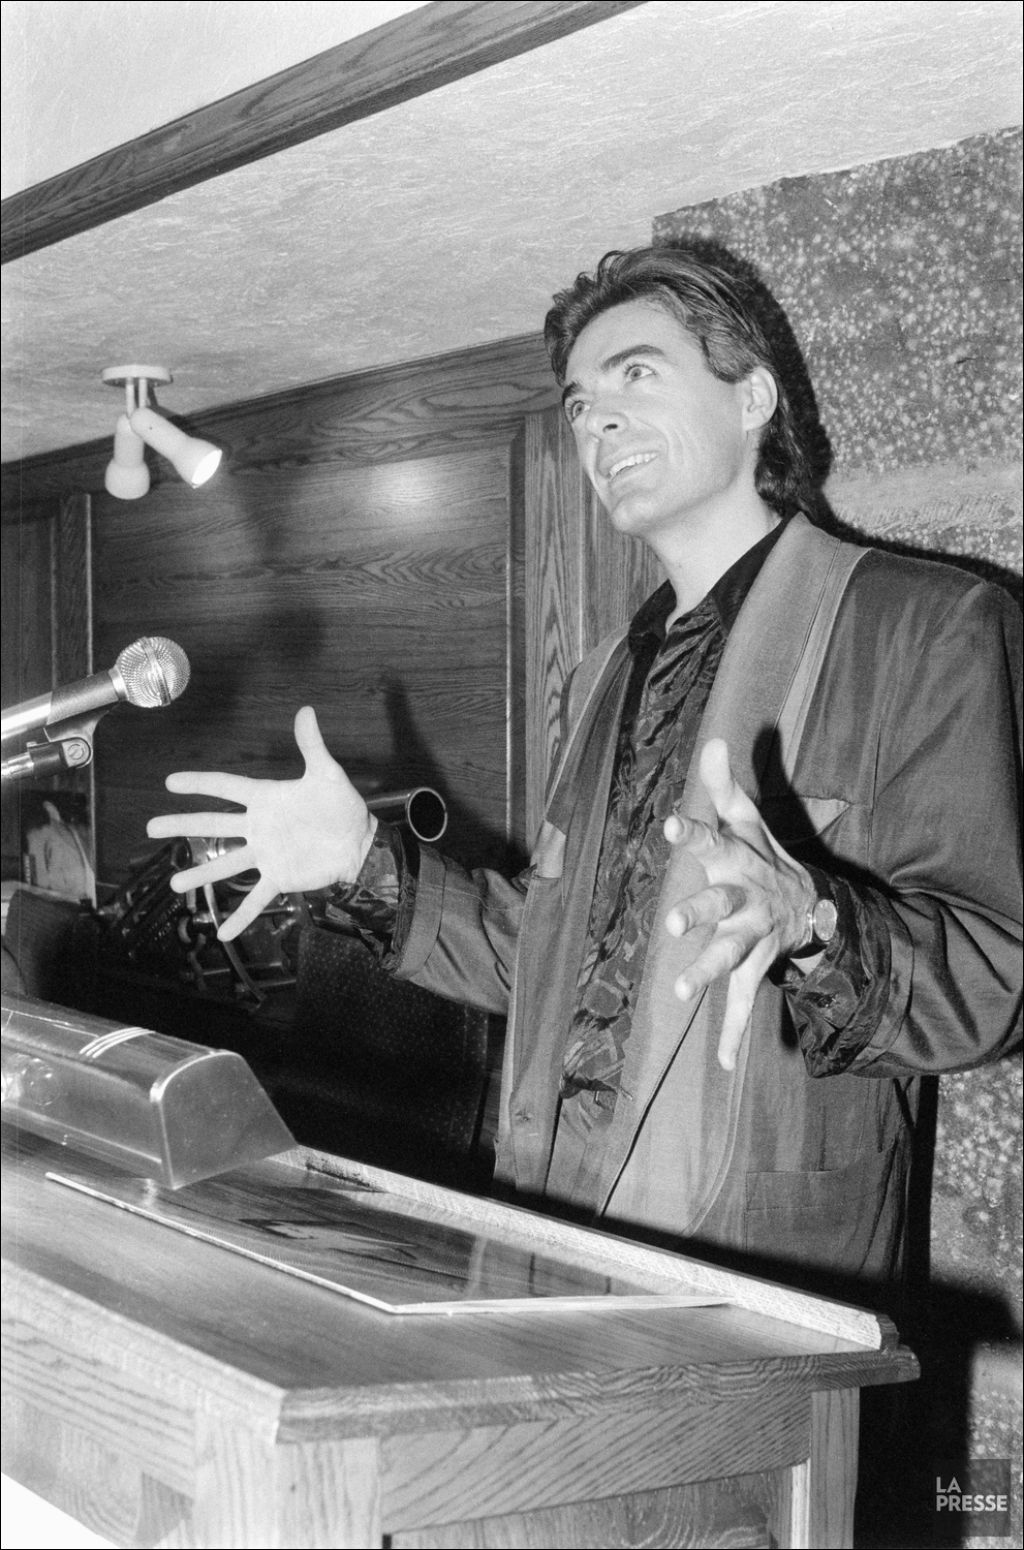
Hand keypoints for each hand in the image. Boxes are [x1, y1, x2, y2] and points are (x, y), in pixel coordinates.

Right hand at [146, 706, 374, 940]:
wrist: (361, 842)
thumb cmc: (342, 806)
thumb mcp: (327, 774)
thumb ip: (311, 745)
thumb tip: (305, 710)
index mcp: (266, 799)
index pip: (226, 787)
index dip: (199, 783)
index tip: (170, 782)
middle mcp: (259, 826)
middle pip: (214, 825)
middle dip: (182, 825)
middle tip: (151, 828)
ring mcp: (266, 854)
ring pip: (226, 865)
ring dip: (201, 875)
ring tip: (174, 883)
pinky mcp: (279, 877)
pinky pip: (256, 899)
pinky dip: (240, 917)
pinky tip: (223, 935)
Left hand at [663, 738, 815, 1070]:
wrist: (814, 907)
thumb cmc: (764, 858)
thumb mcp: (747, 820)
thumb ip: (723, 787)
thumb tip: (714, 741)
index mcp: (737, 862)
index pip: (711, 841)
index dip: (692, 833)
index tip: (669, 825)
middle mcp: (744, 901)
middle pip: (719, 906)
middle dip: (698, 913)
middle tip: (673, 919)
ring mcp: (752, 938)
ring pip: (728, 957)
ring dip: (706, 973)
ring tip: (681, 993)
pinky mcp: (755, 969)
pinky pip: (746, 1004)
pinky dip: (734, 1035)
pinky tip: (723, 1063)